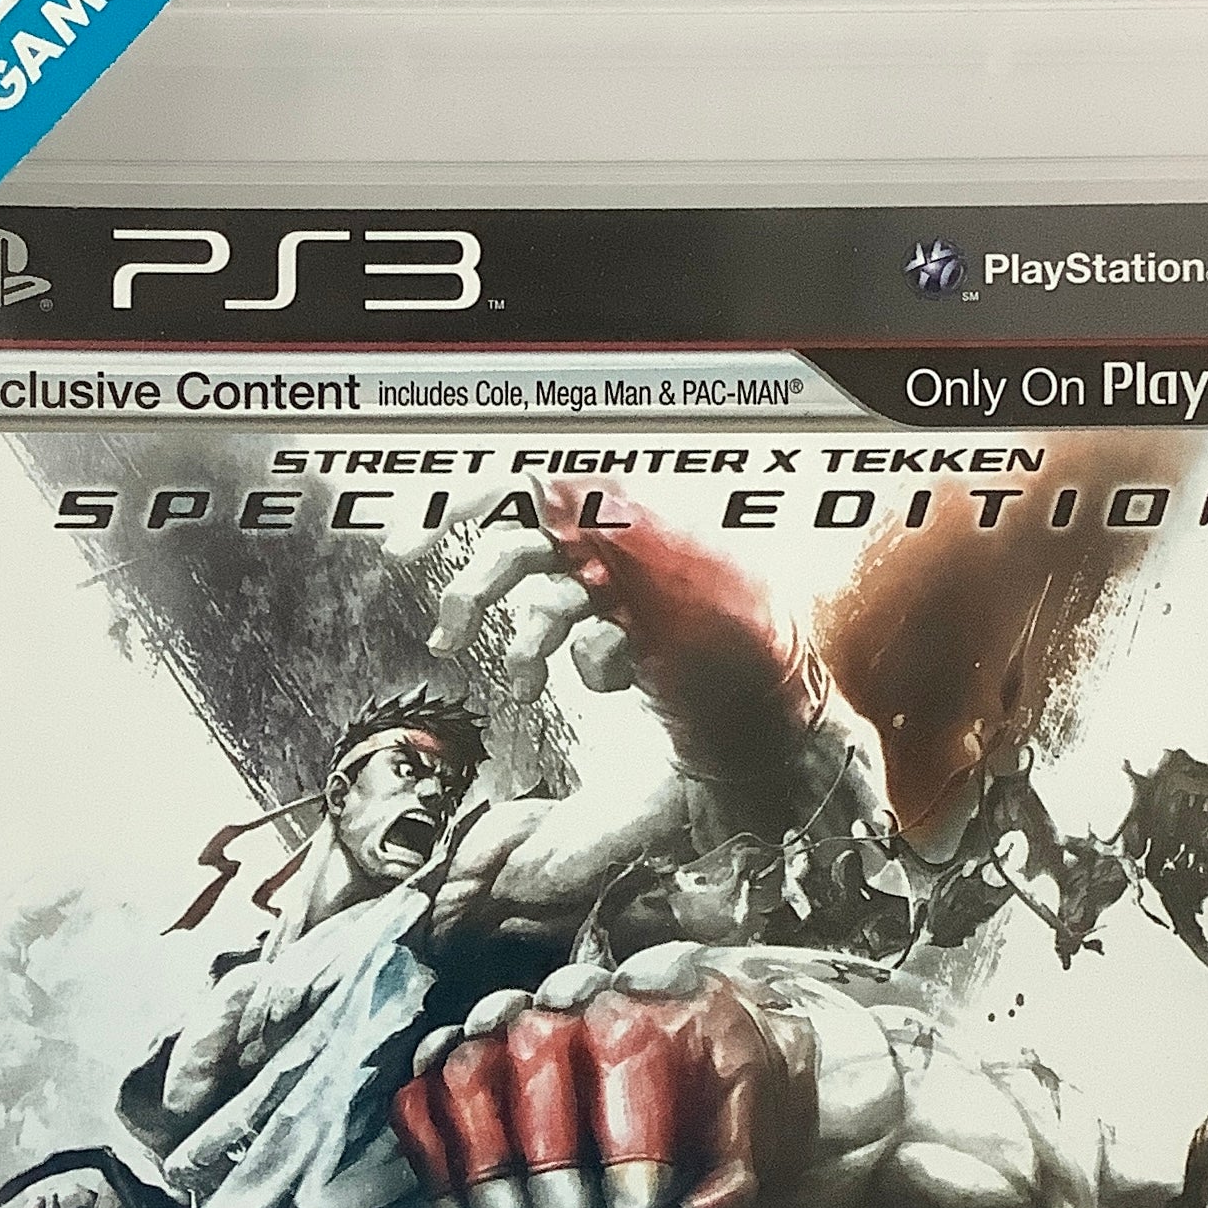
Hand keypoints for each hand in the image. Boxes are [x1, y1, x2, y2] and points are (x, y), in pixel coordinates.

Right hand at [389, 953, 801, 1207]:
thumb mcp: (742, 1145)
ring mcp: (504, 1027)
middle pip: (536, 1047)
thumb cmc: (706, 1107)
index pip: (627, 1046)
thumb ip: (723, 1195)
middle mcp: (568, 1002)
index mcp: (651, 1005)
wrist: (684, 1071)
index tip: (636, 1207)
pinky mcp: (457, 1060)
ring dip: (481, 1157)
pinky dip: (429, 1153)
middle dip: (547, 1148)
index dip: (627, 1134)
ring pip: (467, 1066)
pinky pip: (420, 1093)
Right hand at [423, 482, 798, 718]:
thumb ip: (618, 533)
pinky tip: (605, 678)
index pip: (540, 488)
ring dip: (520, 643)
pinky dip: (577, 663)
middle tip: (442, 622)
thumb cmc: (756, 646)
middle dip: (475, 585)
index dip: (474, 502)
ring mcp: (627, 594)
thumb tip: (552, 488)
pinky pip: (577, 642)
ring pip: (540, 602)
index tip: (423, 535)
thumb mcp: (686, 582)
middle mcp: (626, 548)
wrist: (784, 720)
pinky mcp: (631, 638)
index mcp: (637, 516)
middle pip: (523, 546)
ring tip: (518, 683)